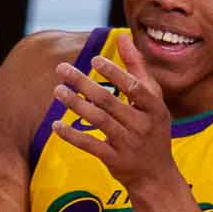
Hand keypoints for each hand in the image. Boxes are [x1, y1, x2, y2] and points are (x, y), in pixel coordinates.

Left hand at [51, 48, 180, 195]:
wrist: (156, 174)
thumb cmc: (152, 128)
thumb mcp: (152, 99)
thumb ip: (137, 68)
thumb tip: (123, 36)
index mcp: (155, 107)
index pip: (134, 87)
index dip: (115, 73)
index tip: (94, 59)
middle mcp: (143, 125)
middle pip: (110, 102)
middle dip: (84, 84)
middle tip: (62, 69)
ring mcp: (128, 143)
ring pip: (98, 121)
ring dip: (76, 105)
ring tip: (57, 91)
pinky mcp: (114, 159)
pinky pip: (90, 145)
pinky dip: (72, 135)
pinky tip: (56, 125)